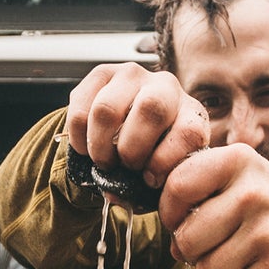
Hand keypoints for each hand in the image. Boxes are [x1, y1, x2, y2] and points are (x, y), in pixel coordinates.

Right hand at [66, 63, 208, 188]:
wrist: (126, 130)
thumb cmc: (149, 157)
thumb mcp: (159, 173)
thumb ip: (147, 188)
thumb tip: (116, 195)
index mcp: (191, 114)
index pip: (189, 132)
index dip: (165, 162)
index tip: (150, 181)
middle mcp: (167, 86)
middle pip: (151, 110)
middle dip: (131, 149)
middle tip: (123, 167)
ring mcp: (133, 75)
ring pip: (107, 109)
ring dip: (99, 146)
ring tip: (102, 161)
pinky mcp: (102, 73)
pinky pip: (80, 107)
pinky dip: (77, 136)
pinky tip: (85, 148)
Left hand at [158, 144, 268, 268]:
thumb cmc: (256, 204)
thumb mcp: (230, 177)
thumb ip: (191, 192)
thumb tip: (174, 242)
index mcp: (236, 160)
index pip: (178, 187)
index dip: (171, 212)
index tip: (184, 218)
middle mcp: (254, 192)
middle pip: (187, 238)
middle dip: (191, 250)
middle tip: (212, 243)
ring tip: (234, 256)